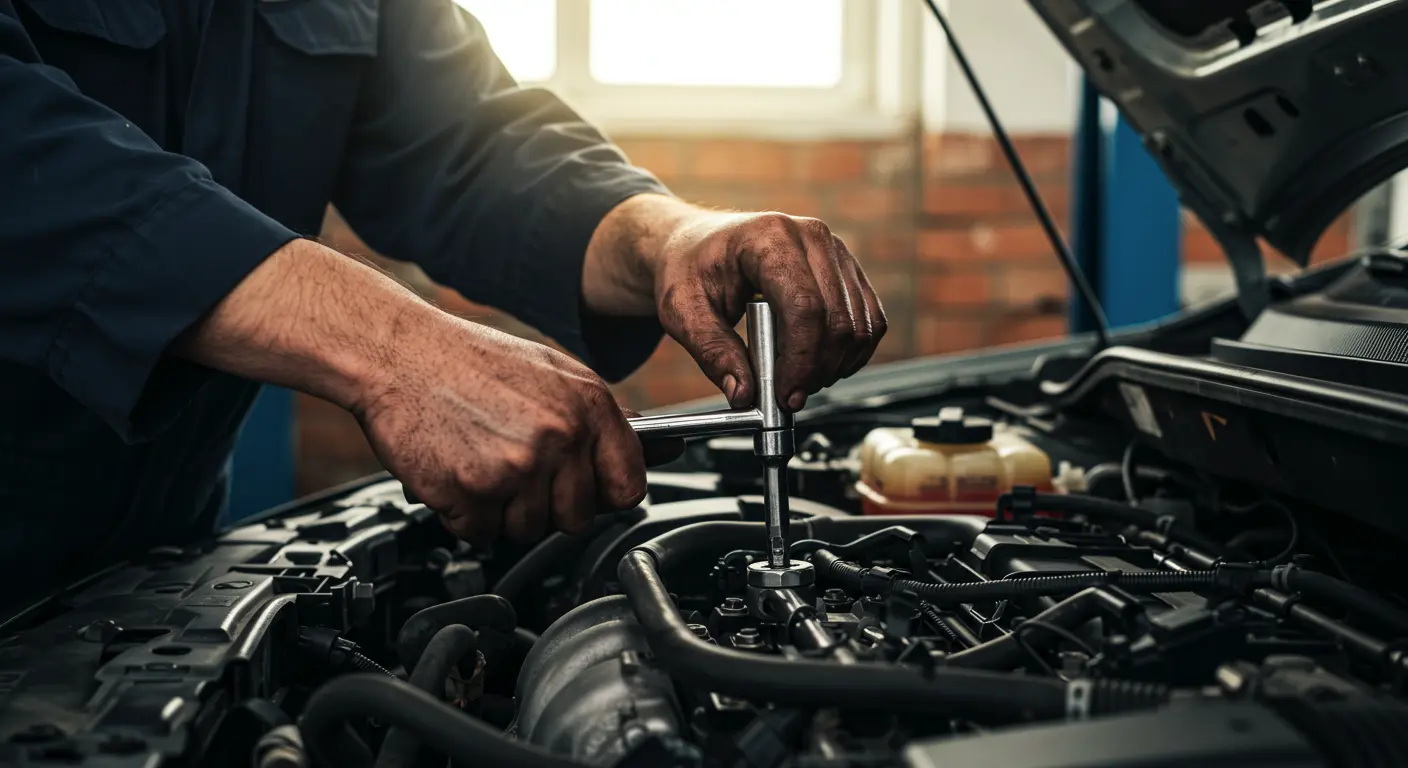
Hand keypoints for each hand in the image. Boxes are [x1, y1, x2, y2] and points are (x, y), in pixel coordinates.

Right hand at [354, 317, 648, 543]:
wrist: (397, 353)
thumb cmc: (469, 360)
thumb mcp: (551, 373)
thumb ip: (597, 418)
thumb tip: (655, 447)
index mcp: (587, 405)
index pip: (629, 484)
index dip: (608, 495)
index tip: (593, 492)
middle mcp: (559, 437)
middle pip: (577, 518)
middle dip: (548, 506)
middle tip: (516, 470)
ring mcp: (516, 468)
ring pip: (527, 530)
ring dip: (503, 510)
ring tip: (482, 461)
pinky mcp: (472, 492)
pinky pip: (481, 533)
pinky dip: (465, 514)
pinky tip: (457, 470)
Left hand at [583, 196, 886, 411]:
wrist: (699, 245)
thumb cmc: (689, 268)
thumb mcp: (682, 311)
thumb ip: (712, 353)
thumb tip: (744, 395)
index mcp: (769, 237)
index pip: (804, 306)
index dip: (800, 360)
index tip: (784, 395)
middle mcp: (810, 236)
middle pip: (838, 319)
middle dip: (816, 370)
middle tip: (787, 396)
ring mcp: (834, 250)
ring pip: (859, 324)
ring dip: (835, 365)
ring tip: (798, 379)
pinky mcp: (847, 269)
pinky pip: (869, 320)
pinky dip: (851, 353)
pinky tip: (821, 364)